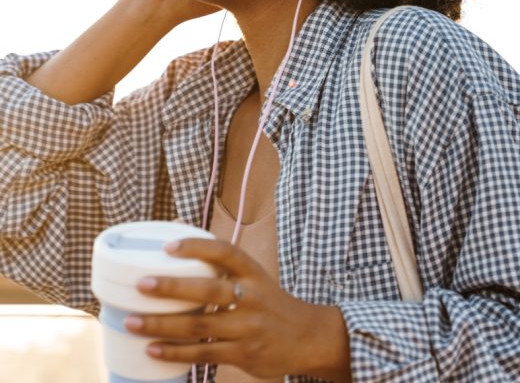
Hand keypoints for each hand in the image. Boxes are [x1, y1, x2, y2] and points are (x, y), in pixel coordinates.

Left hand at [124, 238, 350, 380]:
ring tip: (132, 322)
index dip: (198, 247)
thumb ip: (225, 271)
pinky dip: (176, 352)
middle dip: (172, 288)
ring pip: (199, 325)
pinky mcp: (244, 353)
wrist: (309, 337)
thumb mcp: (257, 281)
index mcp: (254, 274)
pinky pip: (204, 352)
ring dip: (162, 325)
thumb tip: (178, 245)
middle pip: (208, 290)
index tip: (169, 247)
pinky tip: (153, 350)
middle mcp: (252, 297)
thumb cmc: (272, 305)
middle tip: (141, 285)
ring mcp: (248, 327)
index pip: (226, 253)